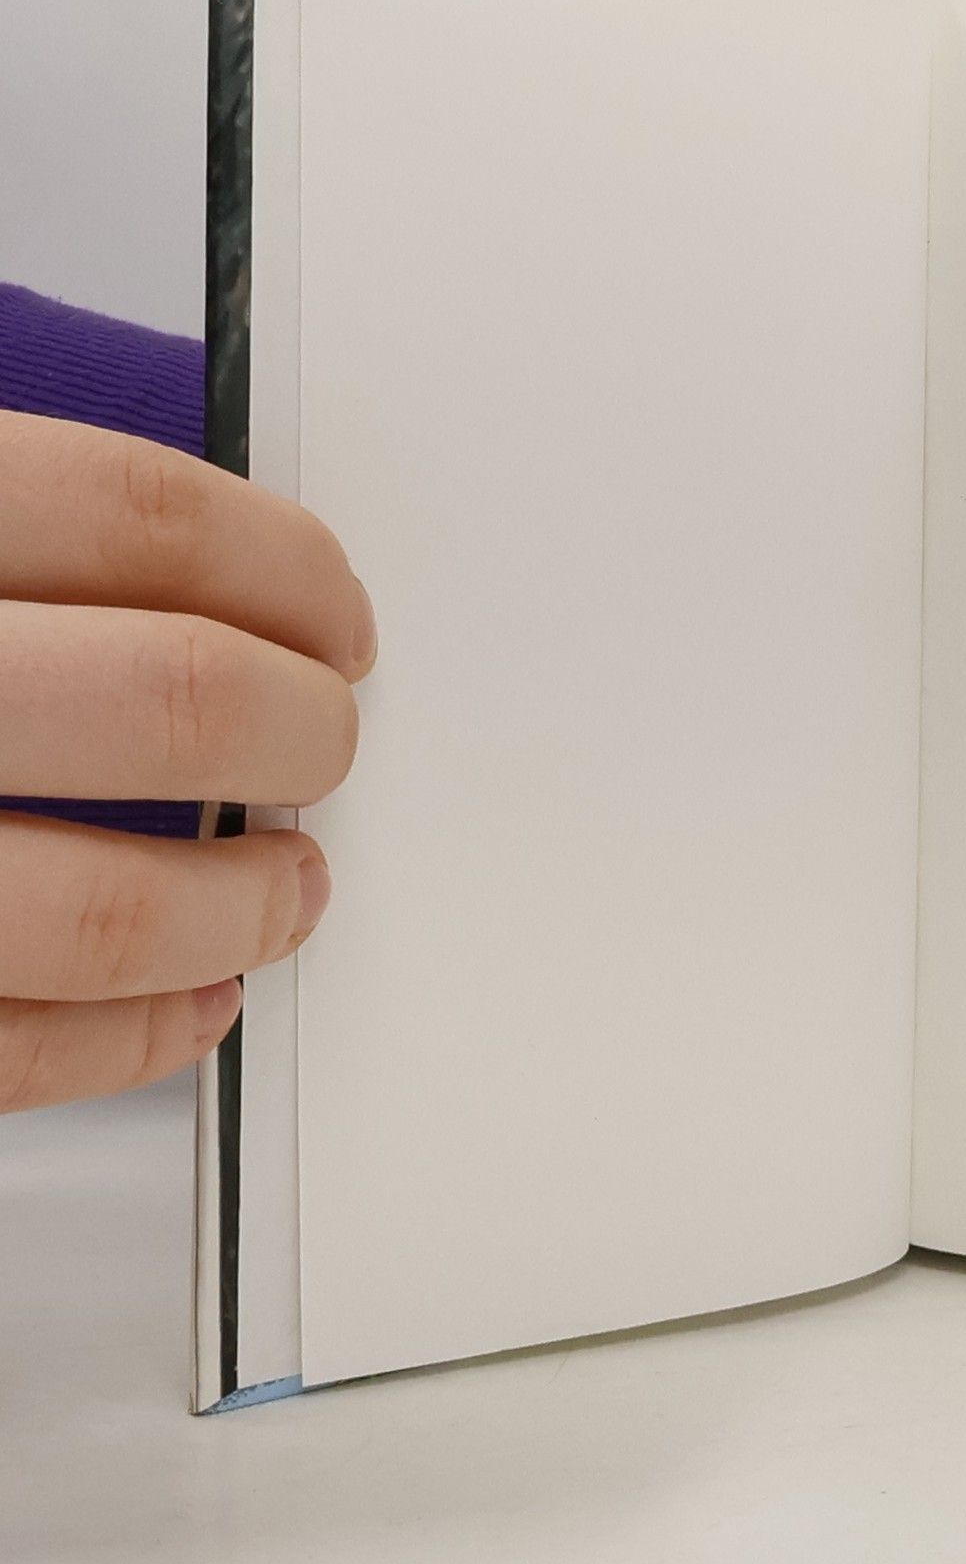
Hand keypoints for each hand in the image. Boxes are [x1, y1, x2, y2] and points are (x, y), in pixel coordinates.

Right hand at [0, 410, 371, 1112]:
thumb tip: (211, 578)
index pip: (135, 514)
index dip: (282, 566)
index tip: (335, 613)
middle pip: (168, 697)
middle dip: (299, 727)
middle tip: (327, 738)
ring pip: (109, 905)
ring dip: (247, 901)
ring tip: (291, 883)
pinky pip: (10, 1049)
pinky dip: (136, 1036)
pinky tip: (194, 998)